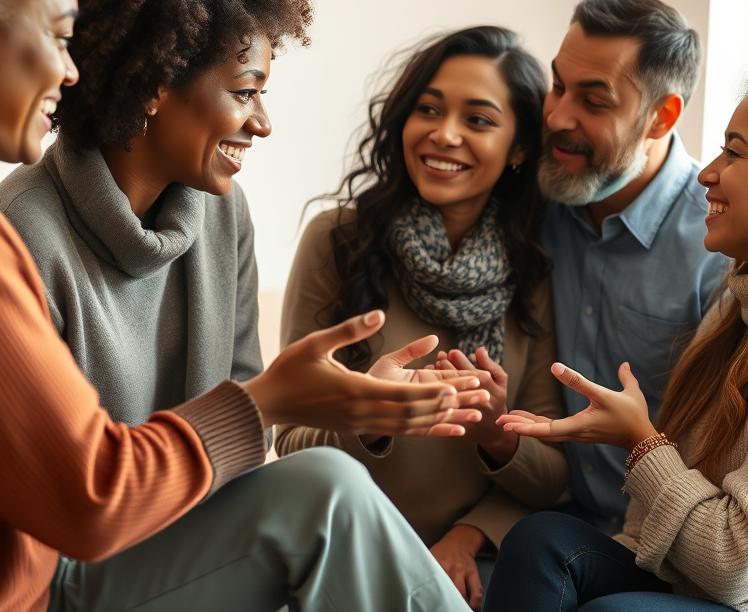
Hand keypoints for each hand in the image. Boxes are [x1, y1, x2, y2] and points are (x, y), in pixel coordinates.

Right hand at [242, 311, 483, 436]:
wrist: (269, 403)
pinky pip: (397, 432)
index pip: (402, 397)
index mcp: (356, 391)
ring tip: (470, 417)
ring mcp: (360, 424)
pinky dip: (422, 431)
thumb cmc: (291, 370)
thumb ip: (350, 329)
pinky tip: (442, 430)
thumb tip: (380, 314)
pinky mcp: (357, 428)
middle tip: (478, 402)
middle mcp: (363, 413)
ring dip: (441, 421)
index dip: (432, 394)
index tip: (458, 388)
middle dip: (448, 408)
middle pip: (413, 414)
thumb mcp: (318, 343)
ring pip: (408, 427)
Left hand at [429, 524, 487, 609]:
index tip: (431, 604)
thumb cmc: (442, 552)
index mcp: (436, 565)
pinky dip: (475, 601)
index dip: (431, 598)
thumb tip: (414, 584)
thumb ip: (425, 570)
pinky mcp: (473, 573)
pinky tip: (472, 606)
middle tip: (445, 608)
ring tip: (457, 608)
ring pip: (462, 593)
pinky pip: (477, 590)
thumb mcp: (430, 557)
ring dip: (460, 603)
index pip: (432, 585)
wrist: (459, 541)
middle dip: (447, 603)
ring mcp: (462, 571)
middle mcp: (449, 569)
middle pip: (448, 591)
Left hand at [436, 347, 517, 464]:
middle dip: (448, 368)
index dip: (462, 362)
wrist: (493, 433)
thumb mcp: (500, 383)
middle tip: (440, 357)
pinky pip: (443, 407)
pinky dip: (435, 395)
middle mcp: (480, 403)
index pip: (474, 373)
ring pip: (450, 394)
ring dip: (440, 380)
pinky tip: (430, 384)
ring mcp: (468, 414)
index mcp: (491, 391)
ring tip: (433, 367)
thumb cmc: (496, 401)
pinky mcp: (457, 423)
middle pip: (461, 383)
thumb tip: (480, 349)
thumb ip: (491, 365)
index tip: (452, 351)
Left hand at [496, 362, 656, 451]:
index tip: (510, 423)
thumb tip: (583, 363)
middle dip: (520, 426)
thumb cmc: (632, 414)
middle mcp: (576, 432)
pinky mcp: (578, 433)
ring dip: (527, 426)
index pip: (550, 427)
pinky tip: (527, 420)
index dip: (529, 426)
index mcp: (583, 424)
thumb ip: (597, 379)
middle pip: (542, 432)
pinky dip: (538, 426)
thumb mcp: (617, 394)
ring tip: (507, 419)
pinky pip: (553, 431)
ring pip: (546, 432)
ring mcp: (577, 434)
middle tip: (499, 420)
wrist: (641, 438)